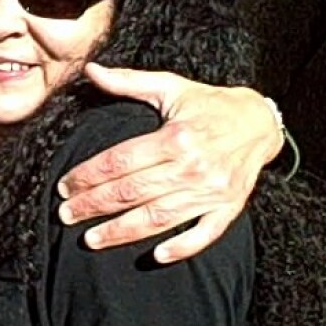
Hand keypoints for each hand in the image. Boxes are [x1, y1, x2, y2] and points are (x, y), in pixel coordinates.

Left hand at [58, 63, 282, 262]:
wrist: (261, 122)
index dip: (88, 175)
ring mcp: (212, 191)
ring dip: (121, 231)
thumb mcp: (170, 86)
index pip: (120, 161)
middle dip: (94, 205)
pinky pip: (203, 234)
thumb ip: (128, 81)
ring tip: (91, 239)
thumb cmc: (208, 104)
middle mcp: (193, 166)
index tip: (64, 186)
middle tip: (66, 215)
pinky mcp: (229, 208)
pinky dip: (181, 247)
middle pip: (132, 191)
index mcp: (176, 137)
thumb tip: (90, 70)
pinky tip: (155, 255)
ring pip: (158, 217)